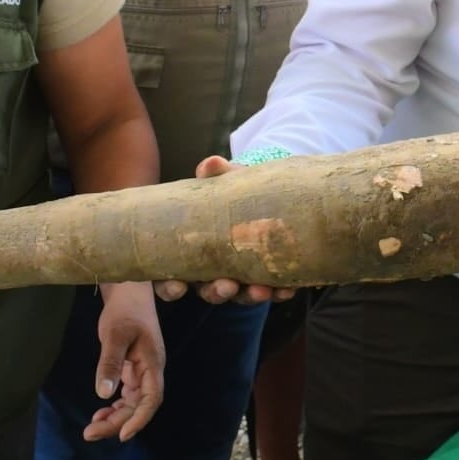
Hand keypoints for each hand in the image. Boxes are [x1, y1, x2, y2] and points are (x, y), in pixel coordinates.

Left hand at [86, 281, 163, 441]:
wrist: (129, 292)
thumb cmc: (125, 311)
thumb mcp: (114, 335)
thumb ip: (110, 364)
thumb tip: (103, 394)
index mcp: (152, 363)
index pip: (152, 398)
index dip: (139, 419)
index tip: (122, 435)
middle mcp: (150, 371)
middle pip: (139, 405)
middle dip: (117, 422)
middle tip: (90, 433)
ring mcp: (142, 371)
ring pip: (133, 402)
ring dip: (115, 417)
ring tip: (92, 427)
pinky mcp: (133, 369)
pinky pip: (127, 394)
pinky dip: (115, 405)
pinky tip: (101, 411)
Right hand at [153, 156, 297, 304]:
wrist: (261, 194)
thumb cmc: (230, 192)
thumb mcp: (222, 182)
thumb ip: (215, 175)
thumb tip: (211, 164)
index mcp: (190, 255)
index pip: (171, 280)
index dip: (170, 287)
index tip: (177, 287)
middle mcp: (211, 273)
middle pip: (208, 292)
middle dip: (218, 292)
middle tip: (227, 286)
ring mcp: (239, 278)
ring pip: (240, 295)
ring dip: (250, 295)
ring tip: (263, 290)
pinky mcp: (265, 277)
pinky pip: (271, 290)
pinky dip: (279, 291)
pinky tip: (288, 289)